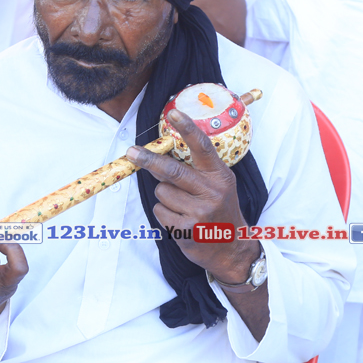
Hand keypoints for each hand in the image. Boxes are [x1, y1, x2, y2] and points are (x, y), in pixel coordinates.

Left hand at [126, 110, 260, 282]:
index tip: (174, 113)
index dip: (187, 128)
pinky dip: (164, 213)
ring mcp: (200, 212)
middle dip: (149, 160)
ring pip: (162, 192)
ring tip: (182, 206)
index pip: (203, 147)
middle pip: (172, 170)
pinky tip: (180, 219)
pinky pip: (160, 211)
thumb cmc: (219, 210)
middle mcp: (212, 192)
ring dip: (165, 196)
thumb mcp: (217, 186)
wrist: (230, 248)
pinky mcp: (187, 230)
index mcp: (220, 176)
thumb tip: (158, 154)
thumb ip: (195, 170)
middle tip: (131, 152)